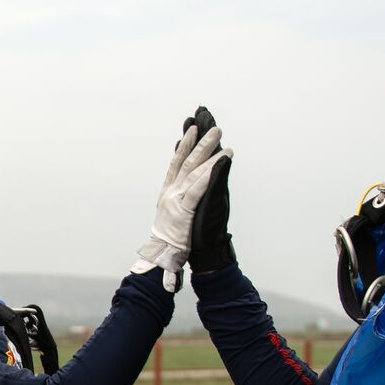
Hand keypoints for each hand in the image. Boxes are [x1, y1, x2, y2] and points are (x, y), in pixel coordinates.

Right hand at [131, 122, 232, 290]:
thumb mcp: (173, 212)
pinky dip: (209, 173)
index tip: (191, 127)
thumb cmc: (172, 239)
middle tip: (212, 126)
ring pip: (194, 170)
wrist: (164, 258)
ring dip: (208, 152)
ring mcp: (177, 200)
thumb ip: (180, 195)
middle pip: (186, 160)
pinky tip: (219, 161)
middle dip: (200, 141)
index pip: (176, 162)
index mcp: (168, 192)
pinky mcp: (185, 210)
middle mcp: (171, 192)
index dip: (183, 144)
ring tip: (220, 138)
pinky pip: (199, 188)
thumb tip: (188, 182)